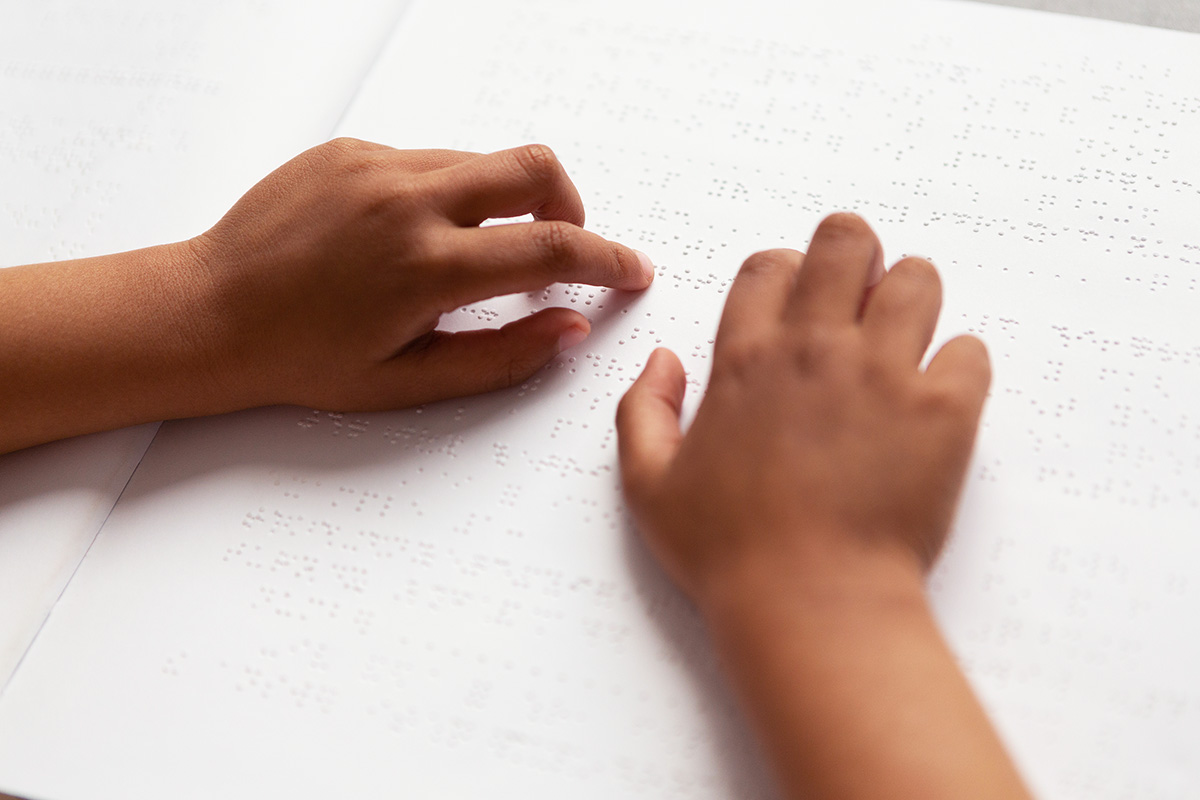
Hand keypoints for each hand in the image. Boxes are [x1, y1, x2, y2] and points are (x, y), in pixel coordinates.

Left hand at [187, 138, 653, 410]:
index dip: (609, 261)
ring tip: (469, 258)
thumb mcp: (408, 384)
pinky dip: (448, 195)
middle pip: (536, 168)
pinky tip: (409, 240)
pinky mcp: (351, 151)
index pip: (553, 247)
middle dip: (571, 206)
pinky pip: (430, 160)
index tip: (632, 270)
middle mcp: (408, 201)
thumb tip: (569, 328)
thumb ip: (502, 357)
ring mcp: (377, 166)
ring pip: (483, 162)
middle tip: (561, 248)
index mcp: (427, 267)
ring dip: (503, 204)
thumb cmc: (298, 360)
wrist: (207, 315)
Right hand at [616, 215, 1024, 799]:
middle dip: (854, 255)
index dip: (785, 273)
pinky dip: (958, 366)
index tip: (794, 307)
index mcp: (746, 360)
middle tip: (857, 301)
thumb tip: (662, 359)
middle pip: (848, 240)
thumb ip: (642, 410)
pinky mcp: (944, 412)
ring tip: (902, 344)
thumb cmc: (728, 553)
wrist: (810, 603)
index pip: (770, 265)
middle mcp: (816, 350)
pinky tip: (936, 401)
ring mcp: (885, 375)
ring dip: (910, 299)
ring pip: (919, 278)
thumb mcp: (648, 486)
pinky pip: (970, 349)